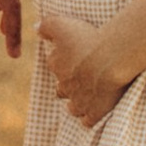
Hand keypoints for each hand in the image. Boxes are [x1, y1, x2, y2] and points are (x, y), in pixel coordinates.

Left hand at [38, 9, 130, 126]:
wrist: (110, 59)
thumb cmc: (88, 39)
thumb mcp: (62, 24)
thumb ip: (46, 25)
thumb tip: (35, 28)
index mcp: (57, 65)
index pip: (55, 65)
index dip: (63, 62)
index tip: (74, 57)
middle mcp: (65, 86)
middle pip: (62, 89)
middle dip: (69, 85)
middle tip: (83, 77)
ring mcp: (79, 102)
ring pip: (73, 107)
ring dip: (78, 103)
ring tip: (88, 97)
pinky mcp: (94, 112)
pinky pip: (88, 121)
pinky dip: (90, 117)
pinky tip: (96, 111)